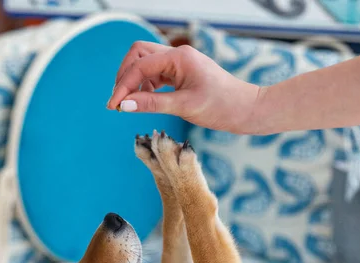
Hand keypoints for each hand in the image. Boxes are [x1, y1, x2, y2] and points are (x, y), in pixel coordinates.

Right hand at [107, 42, 261, 132]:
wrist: (246, 110)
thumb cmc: (221, 106)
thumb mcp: (184, 107)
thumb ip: (152, 104)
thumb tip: (125, 105)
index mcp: (179, 57)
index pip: (140, 65)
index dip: (123, 85)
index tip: (114, 106)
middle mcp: (177, 56)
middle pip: (138, 55)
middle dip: (125, 76)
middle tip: (119, 102)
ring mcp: (179, 64)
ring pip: (146, 65)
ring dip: (134, 83)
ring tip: (131, 105)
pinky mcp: (182, 75)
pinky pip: (156, 76)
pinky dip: (146, 88)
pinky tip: (145, 102)